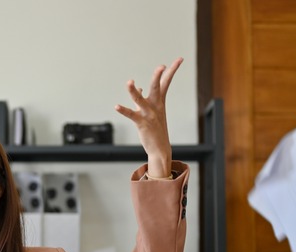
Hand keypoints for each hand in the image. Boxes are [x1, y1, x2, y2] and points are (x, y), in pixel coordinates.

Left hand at [115, 57, 182, 178]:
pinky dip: (124, 110)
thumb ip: (144, 98)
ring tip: (129, 82)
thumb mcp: (152, 111)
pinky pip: (131, 115)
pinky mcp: (142, 123)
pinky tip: (117, 106)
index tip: (179, 59)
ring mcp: (149, 114)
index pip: (166, 82)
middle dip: (158, 76)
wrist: (159, 149)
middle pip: (157, 88)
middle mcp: (156, 106)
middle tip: (161, 66)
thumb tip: (140, 88)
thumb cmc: (155, 128)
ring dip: (134, 92)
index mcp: (159, 101)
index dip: (172, 70)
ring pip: (140, 100)